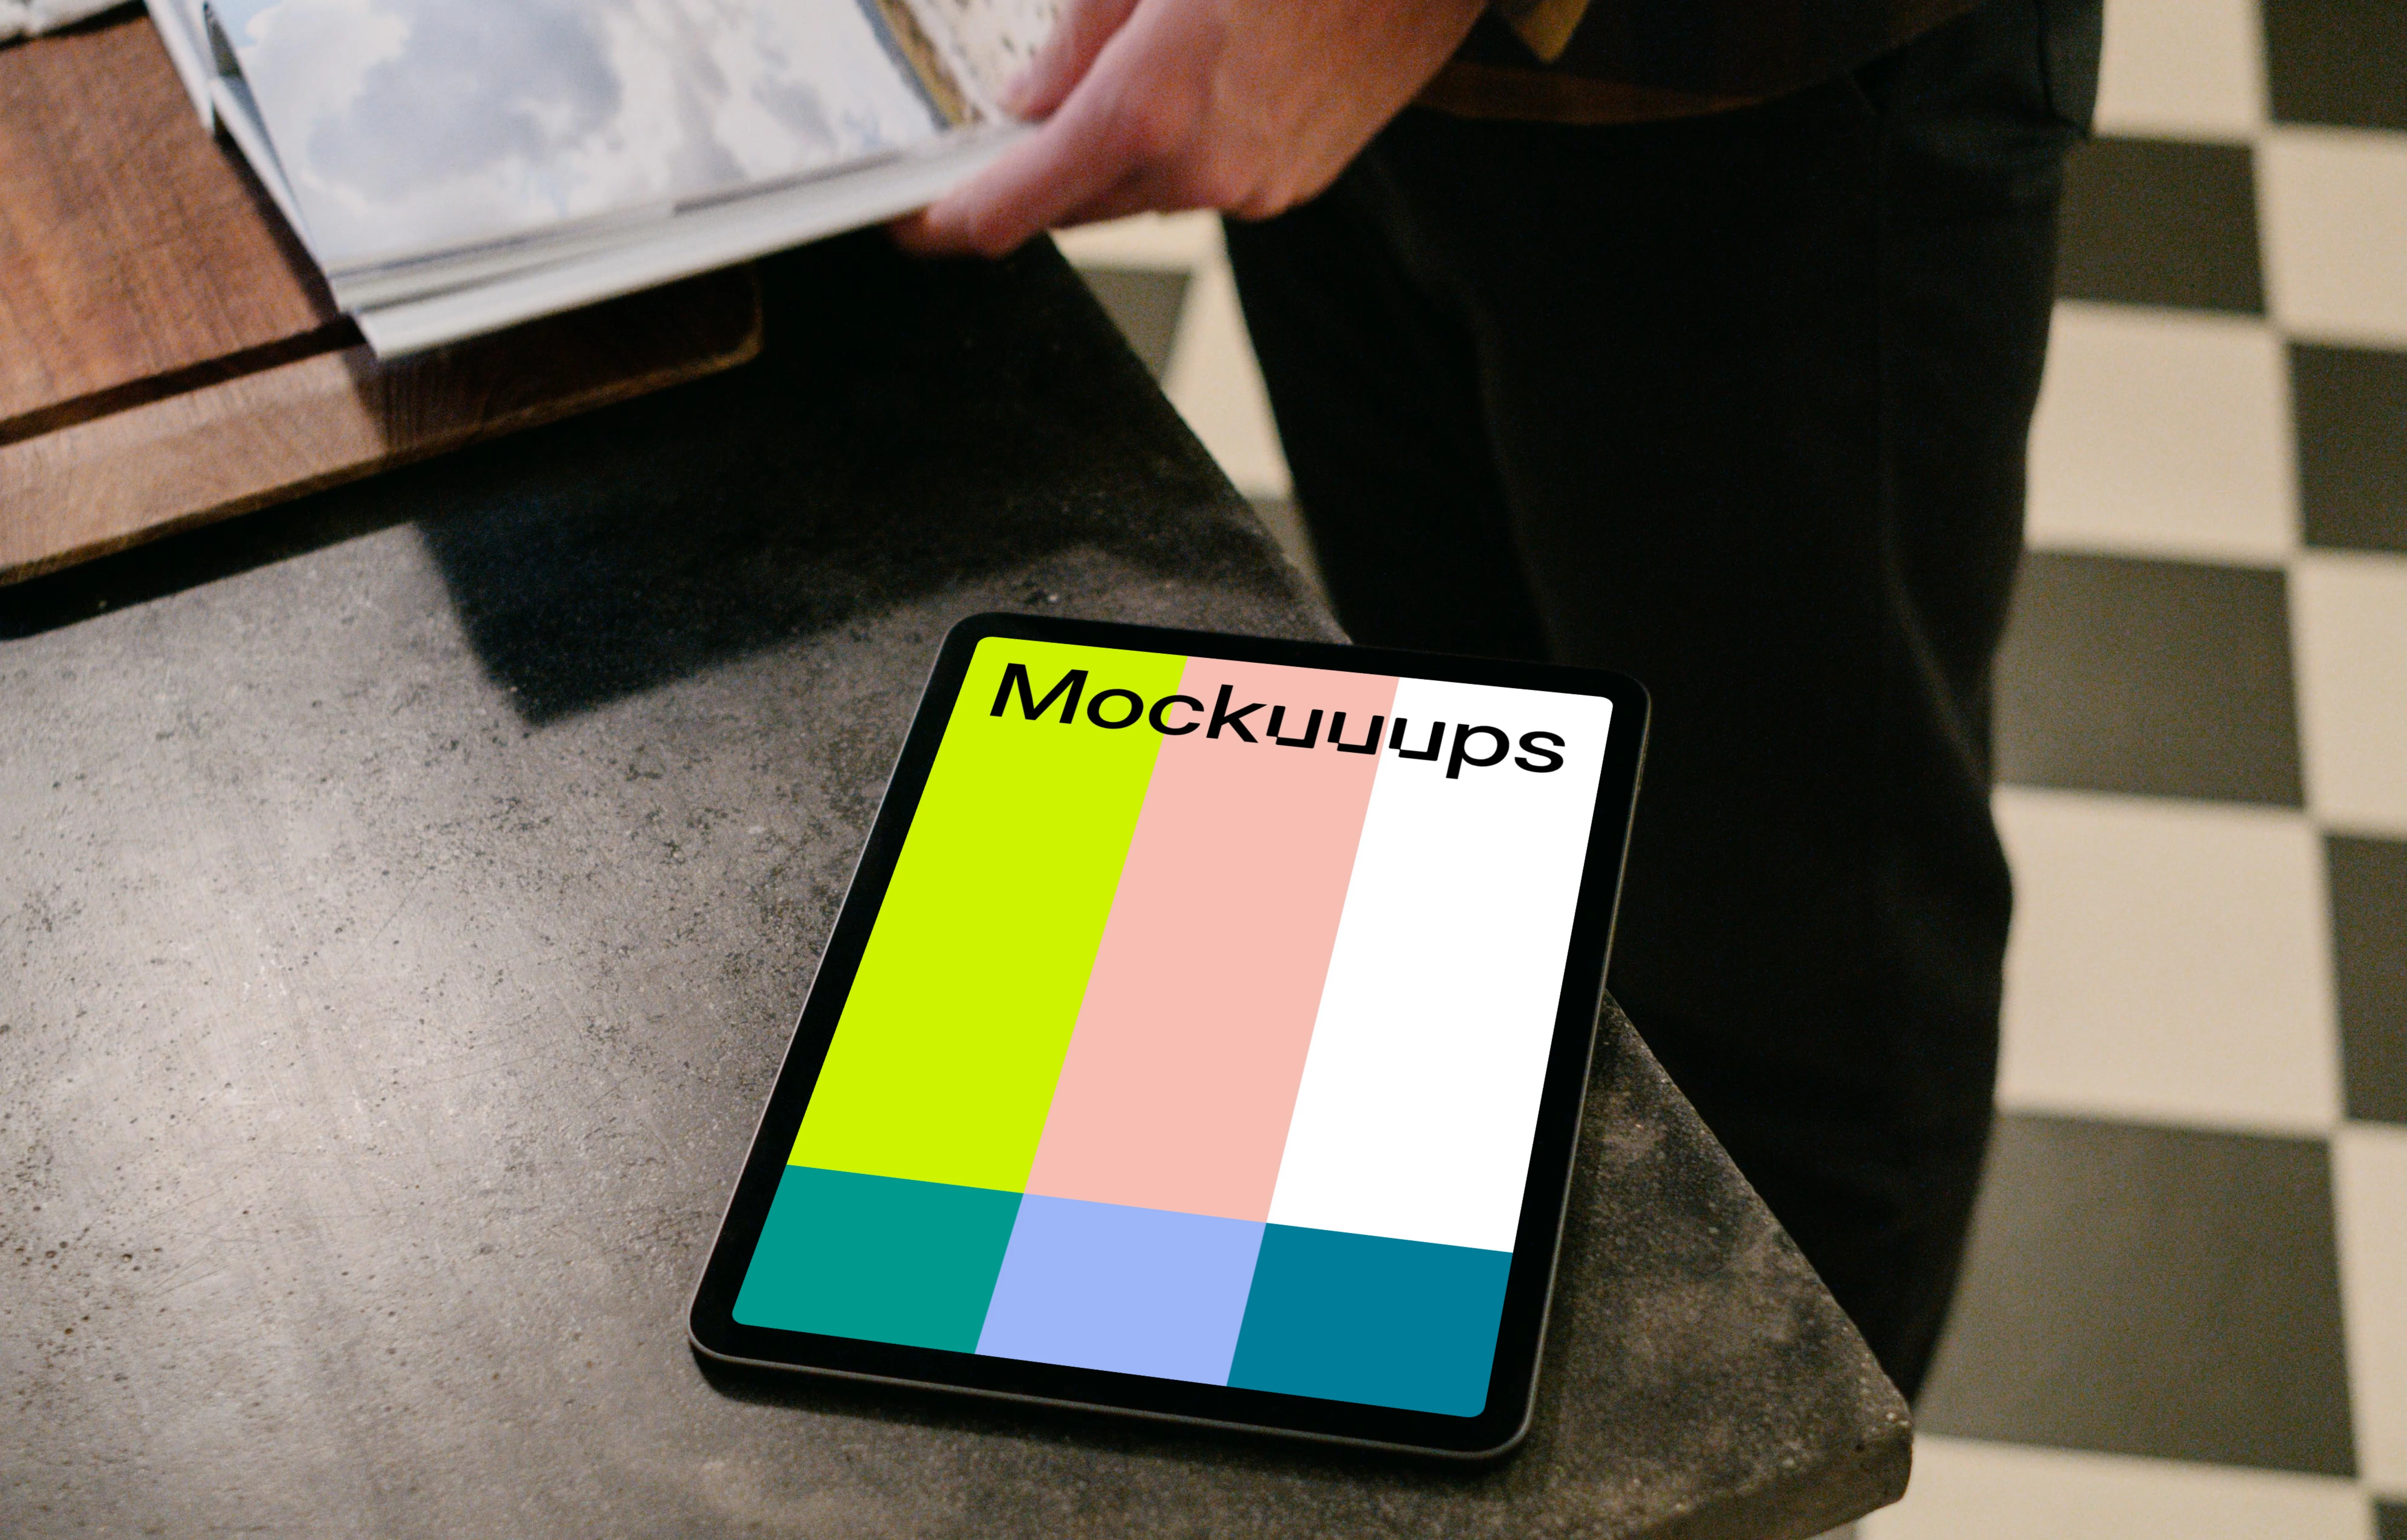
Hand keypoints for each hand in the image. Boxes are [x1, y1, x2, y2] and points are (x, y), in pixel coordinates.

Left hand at [890, 0, 1485, 256]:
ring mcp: (1254, 189)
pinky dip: (1173, 151)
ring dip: (1106, 159)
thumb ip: (1074, 39)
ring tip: (1114, 87)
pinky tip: (1189, 89)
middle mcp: (1200, 171)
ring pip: (1138, 196)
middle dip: (1029, 177)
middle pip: (1071, 207)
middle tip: (997, 140)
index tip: (911, 224)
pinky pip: (1202, 183)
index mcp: (1147, 113)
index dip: (946, 222)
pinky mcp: (1294, 186)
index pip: (1011, 207)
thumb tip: (1031, 96)